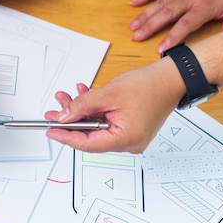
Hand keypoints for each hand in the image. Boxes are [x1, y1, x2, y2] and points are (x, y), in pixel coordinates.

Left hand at [44, 58, 183, 152]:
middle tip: (54, 111)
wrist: (171, 78)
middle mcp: (129, 143)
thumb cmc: (150, 86)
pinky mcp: (129, 129)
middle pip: (90, 137)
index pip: (87, 144)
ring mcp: (129, 136)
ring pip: (96, 128)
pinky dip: (93, 111)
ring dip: (81, 112)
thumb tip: (63, 117)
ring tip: (67, 98)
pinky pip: (105, 123)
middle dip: (70, 121)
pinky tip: (83, 96)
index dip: (65, 137)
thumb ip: (82, 106)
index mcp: (126, 139)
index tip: (50, 131)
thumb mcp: (108, 94)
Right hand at [129, 0, 222, 53]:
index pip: (185, 24)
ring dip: (145, 15)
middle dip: (150, 26)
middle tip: (136, 37)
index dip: (172, 37)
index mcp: (204, 6)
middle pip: (166, 14)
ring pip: (159, 3)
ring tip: (132, 26)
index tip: (161, 48)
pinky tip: (133, 3)